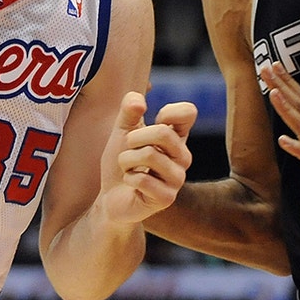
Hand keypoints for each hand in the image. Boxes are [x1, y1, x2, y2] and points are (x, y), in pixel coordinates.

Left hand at [98, 91, 196, 224]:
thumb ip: (128, 111)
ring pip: (149, 155)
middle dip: (134, 138)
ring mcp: (177, 178)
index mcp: (177, 137)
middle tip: (128, 149)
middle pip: (163, 132)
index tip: (153, 122)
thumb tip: (139, 101)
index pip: (188, 112)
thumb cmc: (122, 162)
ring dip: (126, 160)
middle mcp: (183, 157)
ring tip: (127, 167)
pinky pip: (142, 179)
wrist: (111, 198)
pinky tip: (131, 184)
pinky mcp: (167, 198)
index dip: (167, 111)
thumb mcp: (122, 131)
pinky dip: (128, 178)